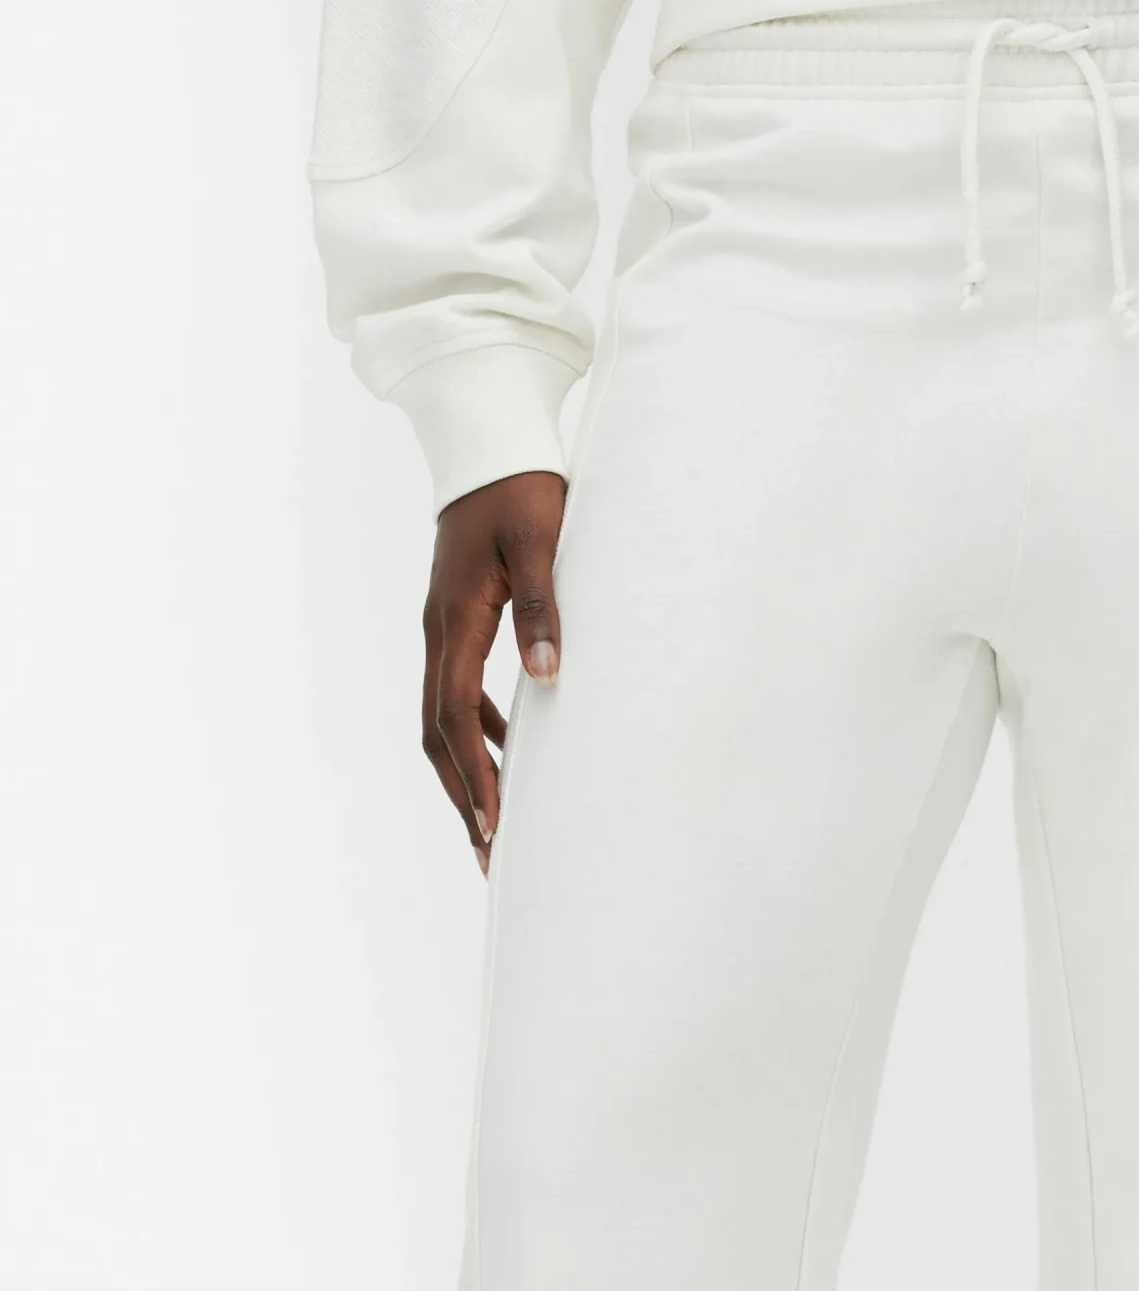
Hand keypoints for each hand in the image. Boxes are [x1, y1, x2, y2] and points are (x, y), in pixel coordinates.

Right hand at [422, 471, 566, 873]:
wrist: (486, 436)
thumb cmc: (519, 486)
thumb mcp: (542, 543)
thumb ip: (545, 609)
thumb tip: (549, 679)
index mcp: (454, 620)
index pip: (455, 718)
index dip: (473, 777)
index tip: (493, 826)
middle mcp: (438, 631)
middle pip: (438, 733)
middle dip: (463, 795)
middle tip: (490, 854)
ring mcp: (443, 626)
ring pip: (443, 717)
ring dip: (467, 771)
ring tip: (495, 823)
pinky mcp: (458, 619)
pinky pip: (459, 691)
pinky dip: (478, 731)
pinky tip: (509, 752)